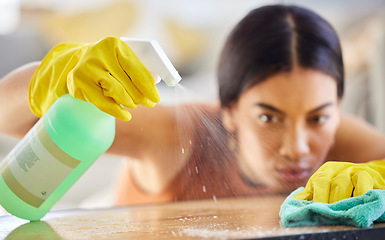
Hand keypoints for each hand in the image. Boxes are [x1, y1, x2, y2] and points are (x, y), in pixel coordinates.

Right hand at [29, 36, 159, 120]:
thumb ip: (136, 69)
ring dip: (130, 102)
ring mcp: (87, 68)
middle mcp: (99, 54)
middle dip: (141, 96)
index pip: (136, 69)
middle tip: (149, 103)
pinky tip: (126, 116)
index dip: (148, 86)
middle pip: (127, 83)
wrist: (79, 61)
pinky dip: (117, 111)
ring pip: (116, 92)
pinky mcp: (78, 83)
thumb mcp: (121, 58)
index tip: (156, 97)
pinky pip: (103, 103)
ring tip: (135, 106)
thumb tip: (152, 89)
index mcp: (114, 44)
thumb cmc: (109, 62)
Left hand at [294, 160, 384, 202]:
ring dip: (341, 199)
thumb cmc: (343, 183)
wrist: (368, 174)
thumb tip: (297, 200)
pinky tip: (355, 203)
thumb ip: (312, 192)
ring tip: (340, 211)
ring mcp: (352, 170)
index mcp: (325, 170)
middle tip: (328, 213)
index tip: (316, 210)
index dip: (317, 197)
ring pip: (343, 184)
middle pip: (329, 183)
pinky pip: (361, 184)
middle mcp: (337, 168)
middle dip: (328, 200)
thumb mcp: (326, 184)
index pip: (318, 182)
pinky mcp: (367, 174)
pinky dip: (358, 194)